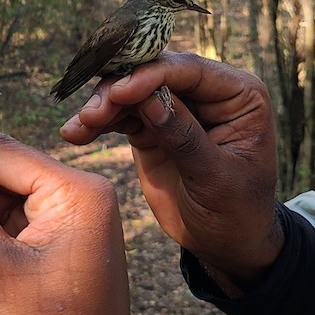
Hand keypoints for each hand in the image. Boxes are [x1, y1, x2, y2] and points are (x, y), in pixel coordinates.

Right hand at [59, 53, 283, 287]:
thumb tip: (150, 100)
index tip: (120, 92)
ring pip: (132, 90)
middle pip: (155, 73)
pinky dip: (98, 121)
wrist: (224, 243)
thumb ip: (184, 138)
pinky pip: (121, 114)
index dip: (152, 76)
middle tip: (92, 114)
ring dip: (103, 104)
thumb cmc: (235, 211)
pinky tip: (75, 134)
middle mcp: (207, 91)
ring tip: (80, 127)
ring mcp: (177, 106)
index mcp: (239, 94)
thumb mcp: (215, 179)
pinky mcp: (151, 124)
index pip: (190, 71)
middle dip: (119, 89)